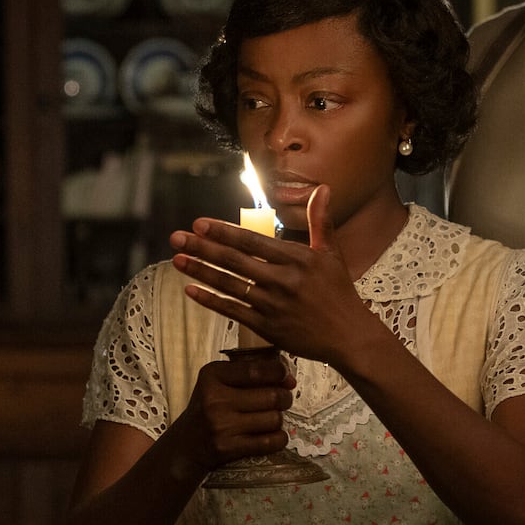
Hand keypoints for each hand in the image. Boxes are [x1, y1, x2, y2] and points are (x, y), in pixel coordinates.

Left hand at [169, 186, 383, 368]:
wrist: (348, 336)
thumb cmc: (339, 292)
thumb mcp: (331, 253)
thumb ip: (321, 220)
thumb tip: (322, 188)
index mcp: (296, 259)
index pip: (252, 241)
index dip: (223, 232)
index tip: (199, 224)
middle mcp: (282, 280)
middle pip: (234, 261)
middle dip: (201, 248)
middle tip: (176, 238)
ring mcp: (272, 305)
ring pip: (229, 285)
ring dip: (200, 271)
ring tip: (176, 260)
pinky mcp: (267, 327)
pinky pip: (233, 311)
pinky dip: (211, 300)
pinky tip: (191, 290)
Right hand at [174, 352, 295, 472]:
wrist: (185, 445)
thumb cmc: (208, 408)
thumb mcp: (217, 382)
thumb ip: (249, 373)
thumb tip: (289, 379)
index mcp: (212, 375)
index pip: (256, 370)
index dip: (279, 372)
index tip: (286, 378)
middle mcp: (215, 399)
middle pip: (272, 396)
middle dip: (284, 398)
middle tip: (281, 400)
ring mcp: (221, 425)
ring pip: (273, 419)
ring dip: (278, 420)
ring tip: (270, 418)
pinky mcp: (227, 448)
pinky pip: (269, 442)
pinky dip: (278, 439)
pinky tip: (273, 435)